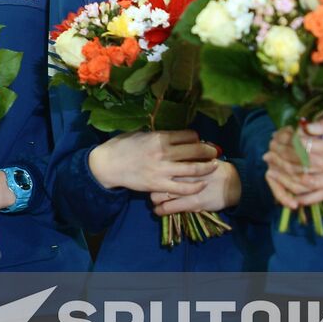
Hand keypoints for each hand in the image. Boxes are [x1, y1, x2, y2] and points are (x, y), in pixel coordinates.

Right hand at [88, 130, 218, 194]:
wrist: (108, 165)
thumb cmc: (122, 146)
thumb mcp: (140, 133)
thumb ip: (157, 134)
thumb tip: (174, 134)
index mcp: (159, 137)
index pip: (189, 135)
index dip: (197, 137)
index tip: (198, 140)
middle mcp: (164, 152)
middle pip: (196, 150)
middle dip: (209, 150)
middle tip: (214, 151)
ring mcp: (162, 170)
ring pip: (194, 169)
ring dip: (207, 167)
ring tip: (214, 166)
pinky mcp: (159, 185)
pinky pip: (183, 188)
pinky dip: (196, 186)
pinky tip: (202, 184)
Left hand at [151, 160, 241, 214]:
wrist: (234, 183)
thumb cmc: (217, 169)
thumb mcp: (200, 158)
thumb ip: (186, 157)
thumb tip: (172, 154)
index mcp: (184, 161)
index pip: (161, 164)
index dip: (153, 169)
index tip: (150, 172)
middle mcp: (182, 175)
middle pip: (156, 179)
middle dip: (152, 185)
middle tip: (152, 187)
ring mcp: (185, 190)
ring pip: (158, 195)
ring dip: (155, 199)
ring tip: (155, 201)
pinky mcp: (191, 203)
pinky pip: (169, 208)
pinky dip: (161, 210)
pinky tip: (158, 211)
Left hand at [263, 119, 322, 208]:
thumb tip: (305, 127)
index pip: (302, 146)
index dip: (285, 141)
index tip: (275, 137)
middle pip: (299, 164)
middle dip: (280, 159)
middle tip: (268, 154)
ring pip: (304, 182)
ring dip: (284, 178)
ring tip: (270, 171)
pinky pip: (315, 197)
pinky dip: (300, 197)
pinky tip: (287, 193)